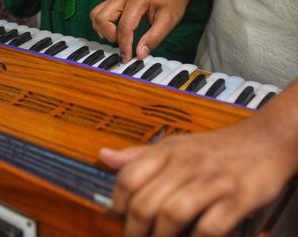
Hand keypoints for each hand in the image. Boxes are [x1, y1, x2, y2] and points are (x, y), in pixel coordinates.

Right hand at [90, 0, 187, 62]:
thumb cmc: (171, 4)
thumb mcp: (168, 22)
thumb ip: (154, 38)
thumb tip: (140, 55)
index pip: (124, 26)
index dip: (124, 46)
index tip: (127, 58)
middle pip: (101, 18)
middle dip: (110, 36)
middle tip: (123, 44)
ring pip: (96, 14)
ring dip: (103, 30)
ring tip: (118, 38)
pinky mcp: (114, 1)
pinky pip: (98, 13)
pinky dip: (102, 26)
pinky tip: (115, 31)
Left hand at [100, 118, 297, 236]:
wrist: (264, 141)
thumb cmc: (214, 148)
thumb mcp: (174, 144)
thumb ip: (139, 155)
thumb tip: (104, 156)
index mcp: (167, 151)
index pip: (128, 178)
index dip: (117, 203)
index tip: (119, 215)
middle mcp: (186, 164)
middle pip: (146, 203)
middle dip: (135, 229)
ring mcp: (212, 181)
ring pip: (172, 214)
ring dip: (161, 236)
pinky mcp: (237, 198)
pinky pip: (209, 226)